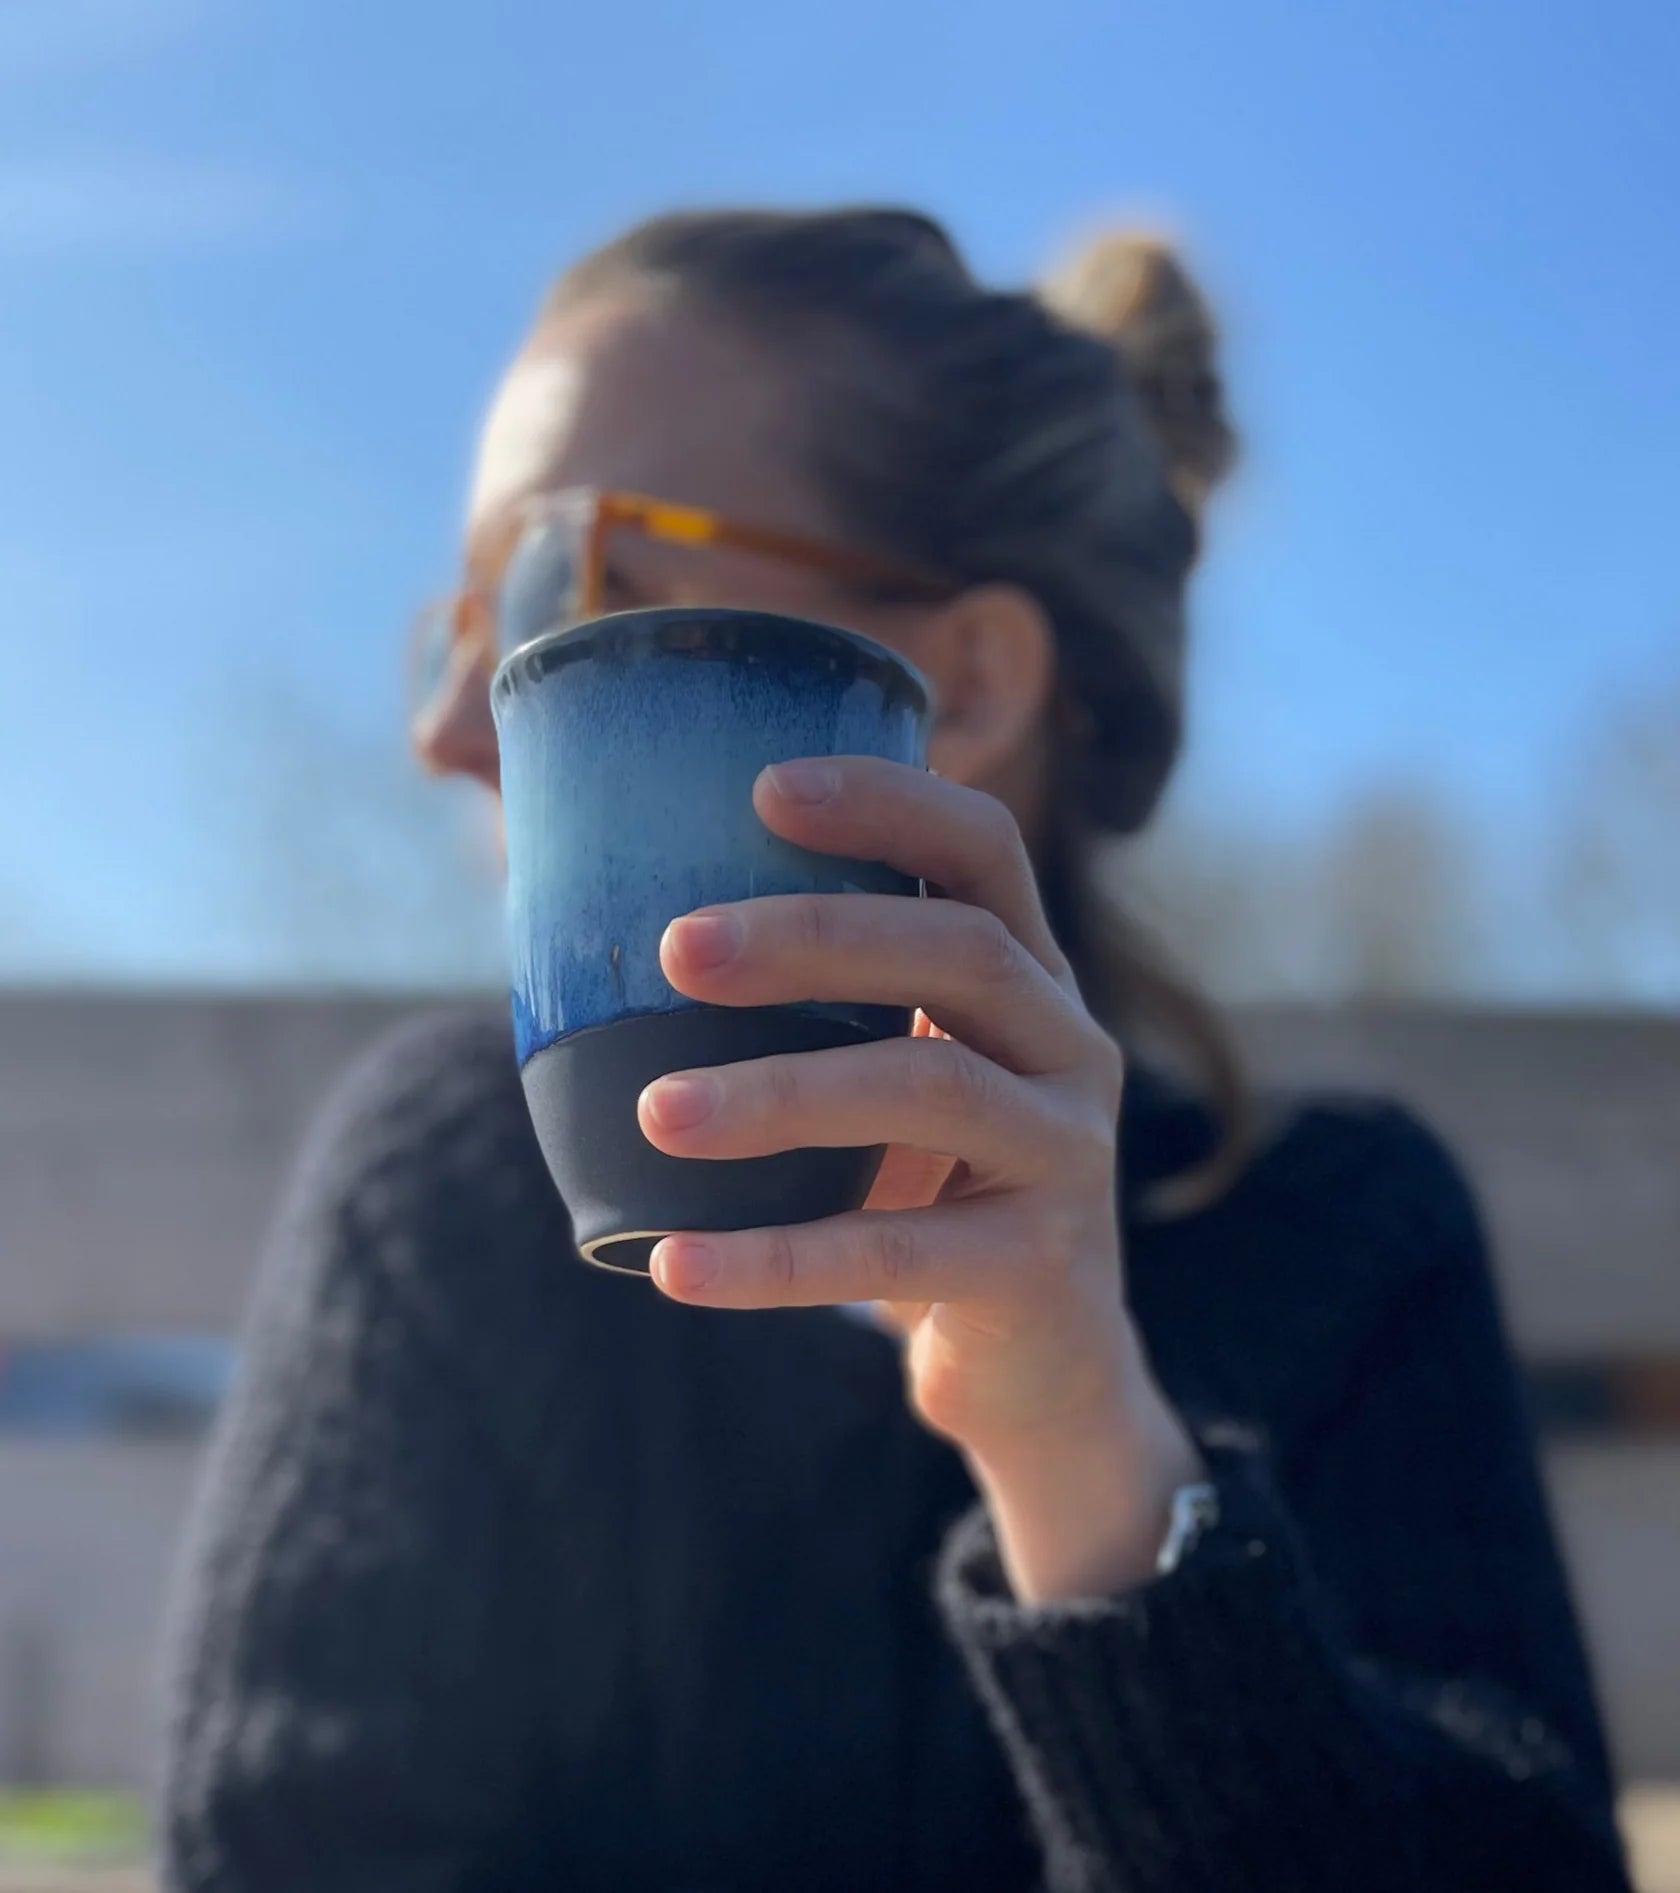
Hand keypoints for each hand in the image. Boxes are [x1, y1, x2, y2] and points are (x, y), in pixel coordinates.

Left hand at [639, 755, 1201, 1599]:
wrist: (1032, 1367)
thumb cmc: (923, 1194)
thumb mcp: (888, 1082)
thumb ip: (807, 1015)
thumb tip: (589, 941)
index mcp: (1026, 979)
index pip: (982, 852)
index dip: (887, 803)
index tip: (764, 789)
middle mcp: (1067, 1046)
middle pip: (958, 950)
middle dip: (811, 936)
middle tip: (677, 949)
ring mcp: (1066, 1152)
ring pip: (930, 1086)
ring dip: (781, 1093)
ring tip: (657, 1114)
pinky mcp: (1040, 1265)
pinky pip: (899, 1252)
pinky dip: (777, 1259)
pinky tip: (675, 1267)